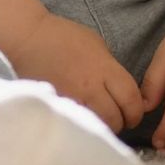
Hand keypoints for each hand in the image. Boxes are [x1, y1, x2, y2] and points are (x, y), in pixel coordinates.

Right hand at [7, 12, 144, 131]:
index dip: (136, 112)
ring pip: (96, 126)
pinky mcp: (56, 107)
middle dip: (121, 124)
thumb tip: (117, 87)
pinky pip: (75, 124)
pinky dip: (82, 127)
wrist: (28, 39)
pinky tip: (81, 124)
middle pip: (116, 118)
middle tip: (118, 123)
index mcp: (105, 68)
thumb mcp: (96, 44)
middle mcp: (91, 87)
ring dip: (102, 128)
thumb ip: (110, 67)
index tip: (133, 115)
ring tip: (100, 124)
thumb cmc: (62, 36)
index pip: (131, 99)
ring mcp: (72, 99)